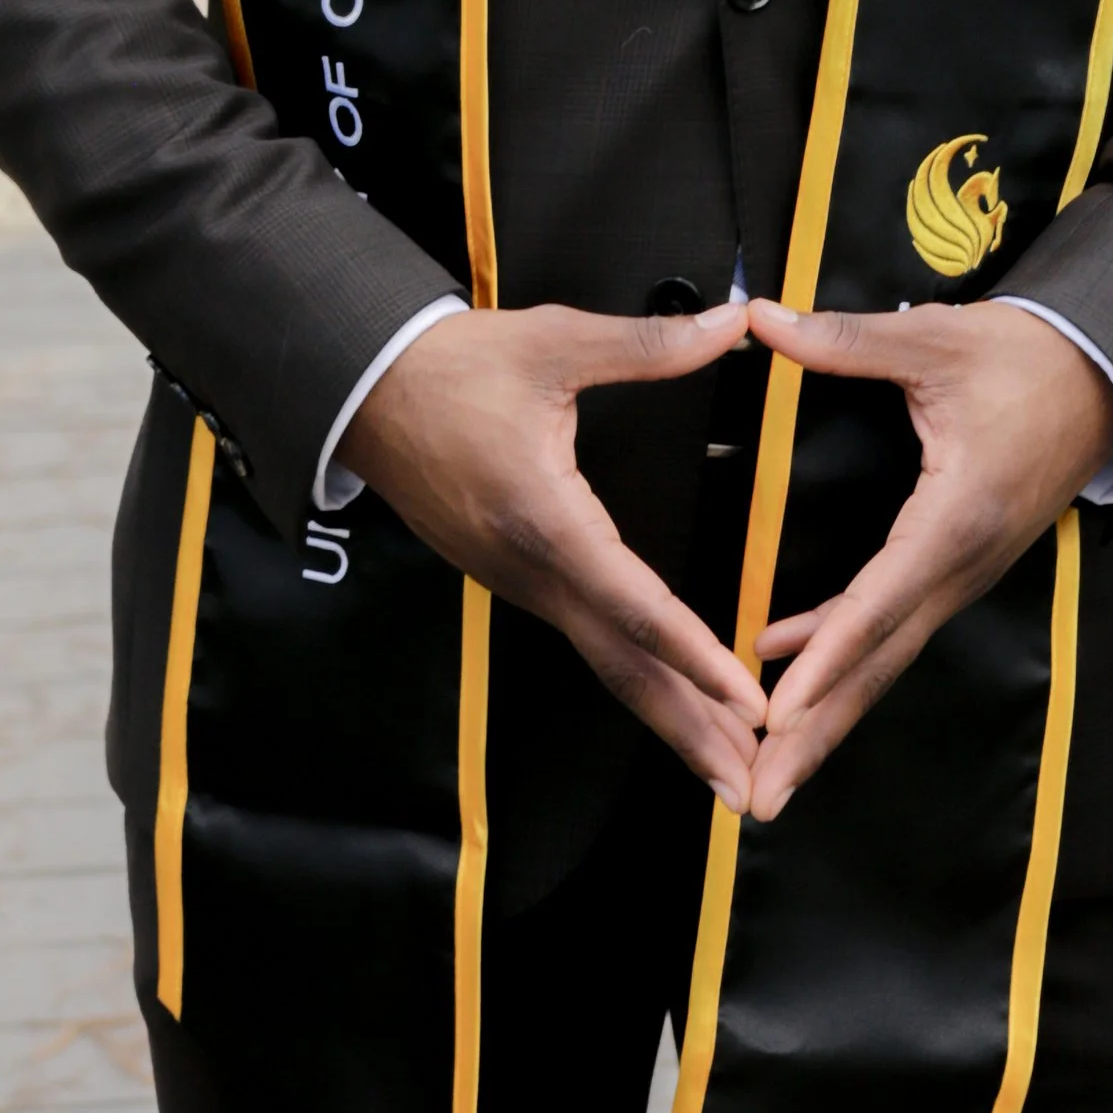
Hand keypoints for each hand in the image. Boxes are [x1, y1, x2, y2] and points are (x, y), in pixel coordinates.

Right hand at [338, 298, 767, 807]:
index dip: (697, 658)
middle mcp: (532, 571)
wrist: (363, 387)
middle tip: (749, 789)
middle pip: (622, 668)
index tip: (749, 704)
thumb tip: (732, 324)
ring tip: (725, 762)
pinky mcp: (511, 578)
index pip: (636, 606)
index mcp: (547, 521)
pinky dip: (634, 676)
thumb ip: (648, 344)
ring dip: (666, 713)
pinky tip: (668, 690)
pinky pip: (583, 638)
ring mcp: (517, 583)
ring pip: (604, 660)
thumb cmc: (455, 365)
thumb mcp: (553, 342)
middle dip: (689, 730)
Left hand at [741, 299, 1112, 821]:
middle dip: (815, 735)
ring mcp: (962, 575)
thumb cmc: (1023, 357)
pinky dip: (840, 661)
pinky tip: (783, 669)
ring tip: (767, 772)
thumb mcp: (933, 341)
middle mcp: (960, 566)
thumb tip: (761, 319)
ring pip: (883, 659)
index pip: (877, 603)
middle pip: (877, 664)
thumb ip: (844, 340)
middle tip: (757, 797)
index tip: (775, 711)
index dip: (822, 658)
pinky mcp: (956, 568)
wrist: (1102, 375)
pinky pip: (891, 630)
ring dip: (825, 717)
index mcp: (956, 519)